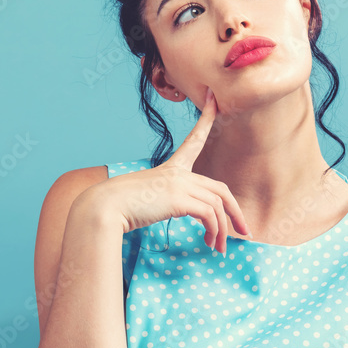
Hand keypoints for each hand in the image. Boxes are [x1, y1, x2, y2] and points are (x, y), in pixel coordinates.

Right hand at [79, 87, 249, 253]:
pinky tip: (210, 243)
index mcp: (171, 168)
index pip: (194, 138)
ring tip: (220, 248)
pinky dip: (215, 231)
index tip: (213, 98)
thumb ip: (167, 199)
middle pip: (221, 189)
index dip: (206, 118)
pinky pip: (210, 215)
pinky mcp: (179, 199)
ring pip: (218, 206)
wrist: (103, 208)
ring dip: (223, 230)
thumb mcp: (148, 197)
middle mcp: (179, 173)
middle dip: (235, 212)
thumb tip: (177, 210)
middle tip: (244, 230)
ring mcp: (180, 184)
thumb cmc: (119, 205)